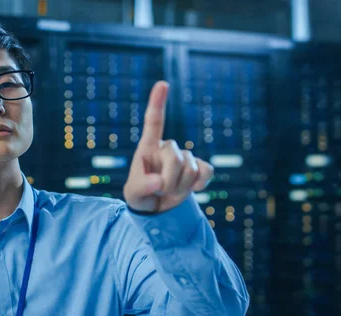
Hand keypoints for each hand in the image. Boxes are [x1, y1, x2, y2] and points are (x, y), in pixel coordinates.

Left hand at [123, 81, 213, 213]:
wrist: (157, 208)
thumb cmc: (140, 195)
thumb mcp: (133, 194)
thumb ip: (142, 187)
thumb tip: (158, 182)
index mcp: (148, 147)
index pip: (154, 121)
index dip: (158, 102)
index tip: (162, 83)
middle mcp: (168, 148)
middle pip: (176, 158)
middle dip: (168, 180)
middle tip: (159, 189)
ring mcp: (186, 156)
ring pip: (191, 168)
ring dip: (181, 187)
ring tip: (170, 189)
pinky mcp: (200, 168)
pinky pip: (207, 172)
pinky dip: (200, 184)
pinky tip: (191, 188)